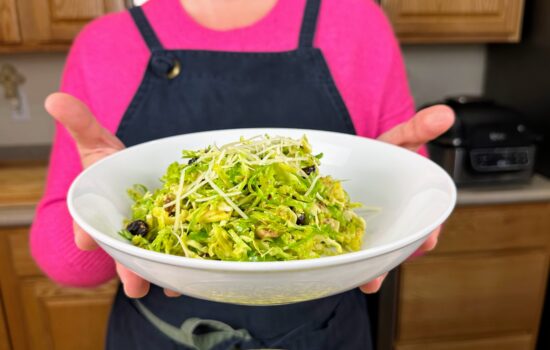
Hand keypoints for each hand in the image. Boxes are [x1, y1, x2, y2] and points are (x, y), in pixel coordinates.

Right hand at [46, 93, 178, 297]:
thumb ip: (80, 123)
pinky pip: (175, 258)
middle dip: (126, 269)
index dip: (87, 234)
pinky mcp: (169, 241)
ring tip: (167, 290)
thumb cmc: (111, 163)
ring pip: (149, 262)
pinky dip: (182, 269)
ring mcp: (145, 239)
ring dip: (158, 276)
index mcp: (99, 212)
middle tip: (133, 286)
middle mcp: (121, 231)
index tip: (86, 241)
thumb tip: (54, 98)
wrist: (141, 172)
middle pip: (122, 254)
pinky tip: (192, 277)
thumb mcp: (97, 141)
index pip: (88, 227)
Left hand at [359, 105, 454, 293]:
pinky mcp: (345, 232)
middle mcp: (393, 222)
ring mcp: (370, 231)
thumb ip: (418, 128)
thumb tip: (444, 114)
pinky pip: (346, 248)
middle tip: (389, 273)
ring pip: (374, 253)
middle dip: (395, 258)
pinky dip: (344, 259)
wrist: (354, 161)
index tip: (429, 239)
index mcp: (411, 204)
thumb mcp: (400, 139)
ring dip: (371, 269)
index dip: (429, 232)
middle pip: (398, 245)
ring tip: (368, 284)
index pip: (426, 222)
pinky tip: (337, 268)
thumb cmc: (382, 156)